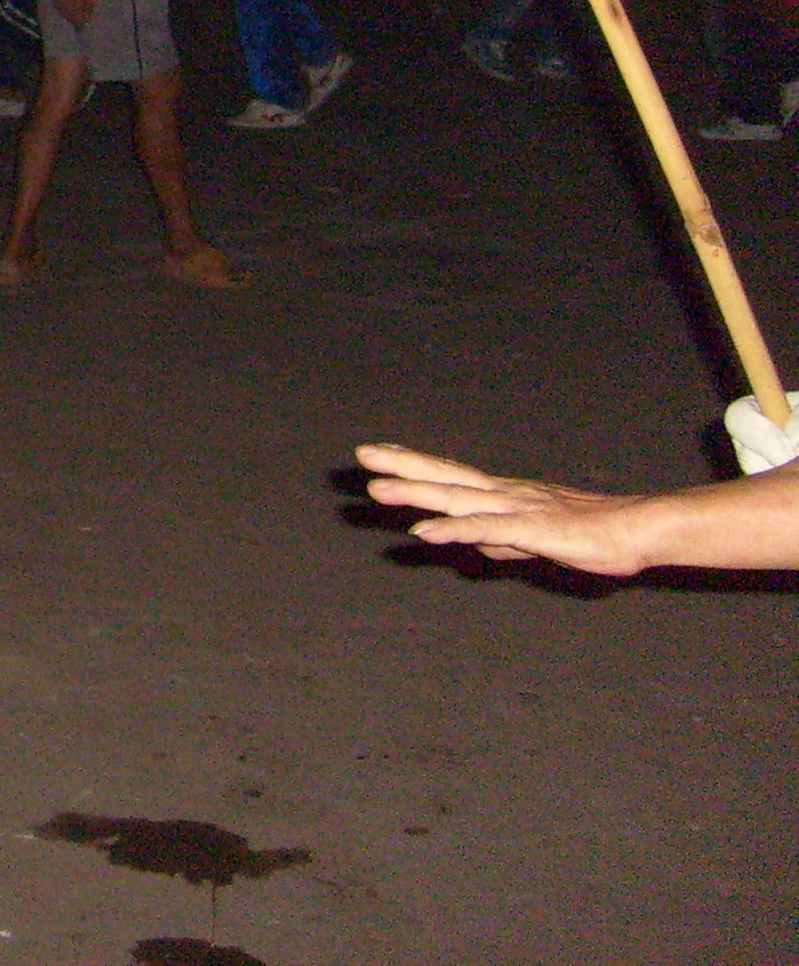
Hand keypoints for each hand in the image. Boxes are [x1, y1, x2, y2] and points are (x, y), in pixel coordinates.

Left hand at [355, 445, 651, 574]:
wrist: (639, 531)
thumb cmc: (592, 535)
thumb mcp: (537, 541)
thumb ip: (504, 543)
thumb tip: (476, 547)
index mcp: (504, 495)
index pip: (451, 474)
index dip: (415, 463)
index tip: (379, 453)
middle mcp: (504, 495)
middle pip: (445, 477)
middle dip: (402, 466)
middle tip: (360, 456)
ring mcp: (517, 509)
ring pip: (457, 499)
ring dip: (416, 494)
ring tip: (377, 490)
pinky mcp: (532, 530)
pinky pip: (485, 530)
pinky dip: (453, 529)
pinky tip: (425, 532)